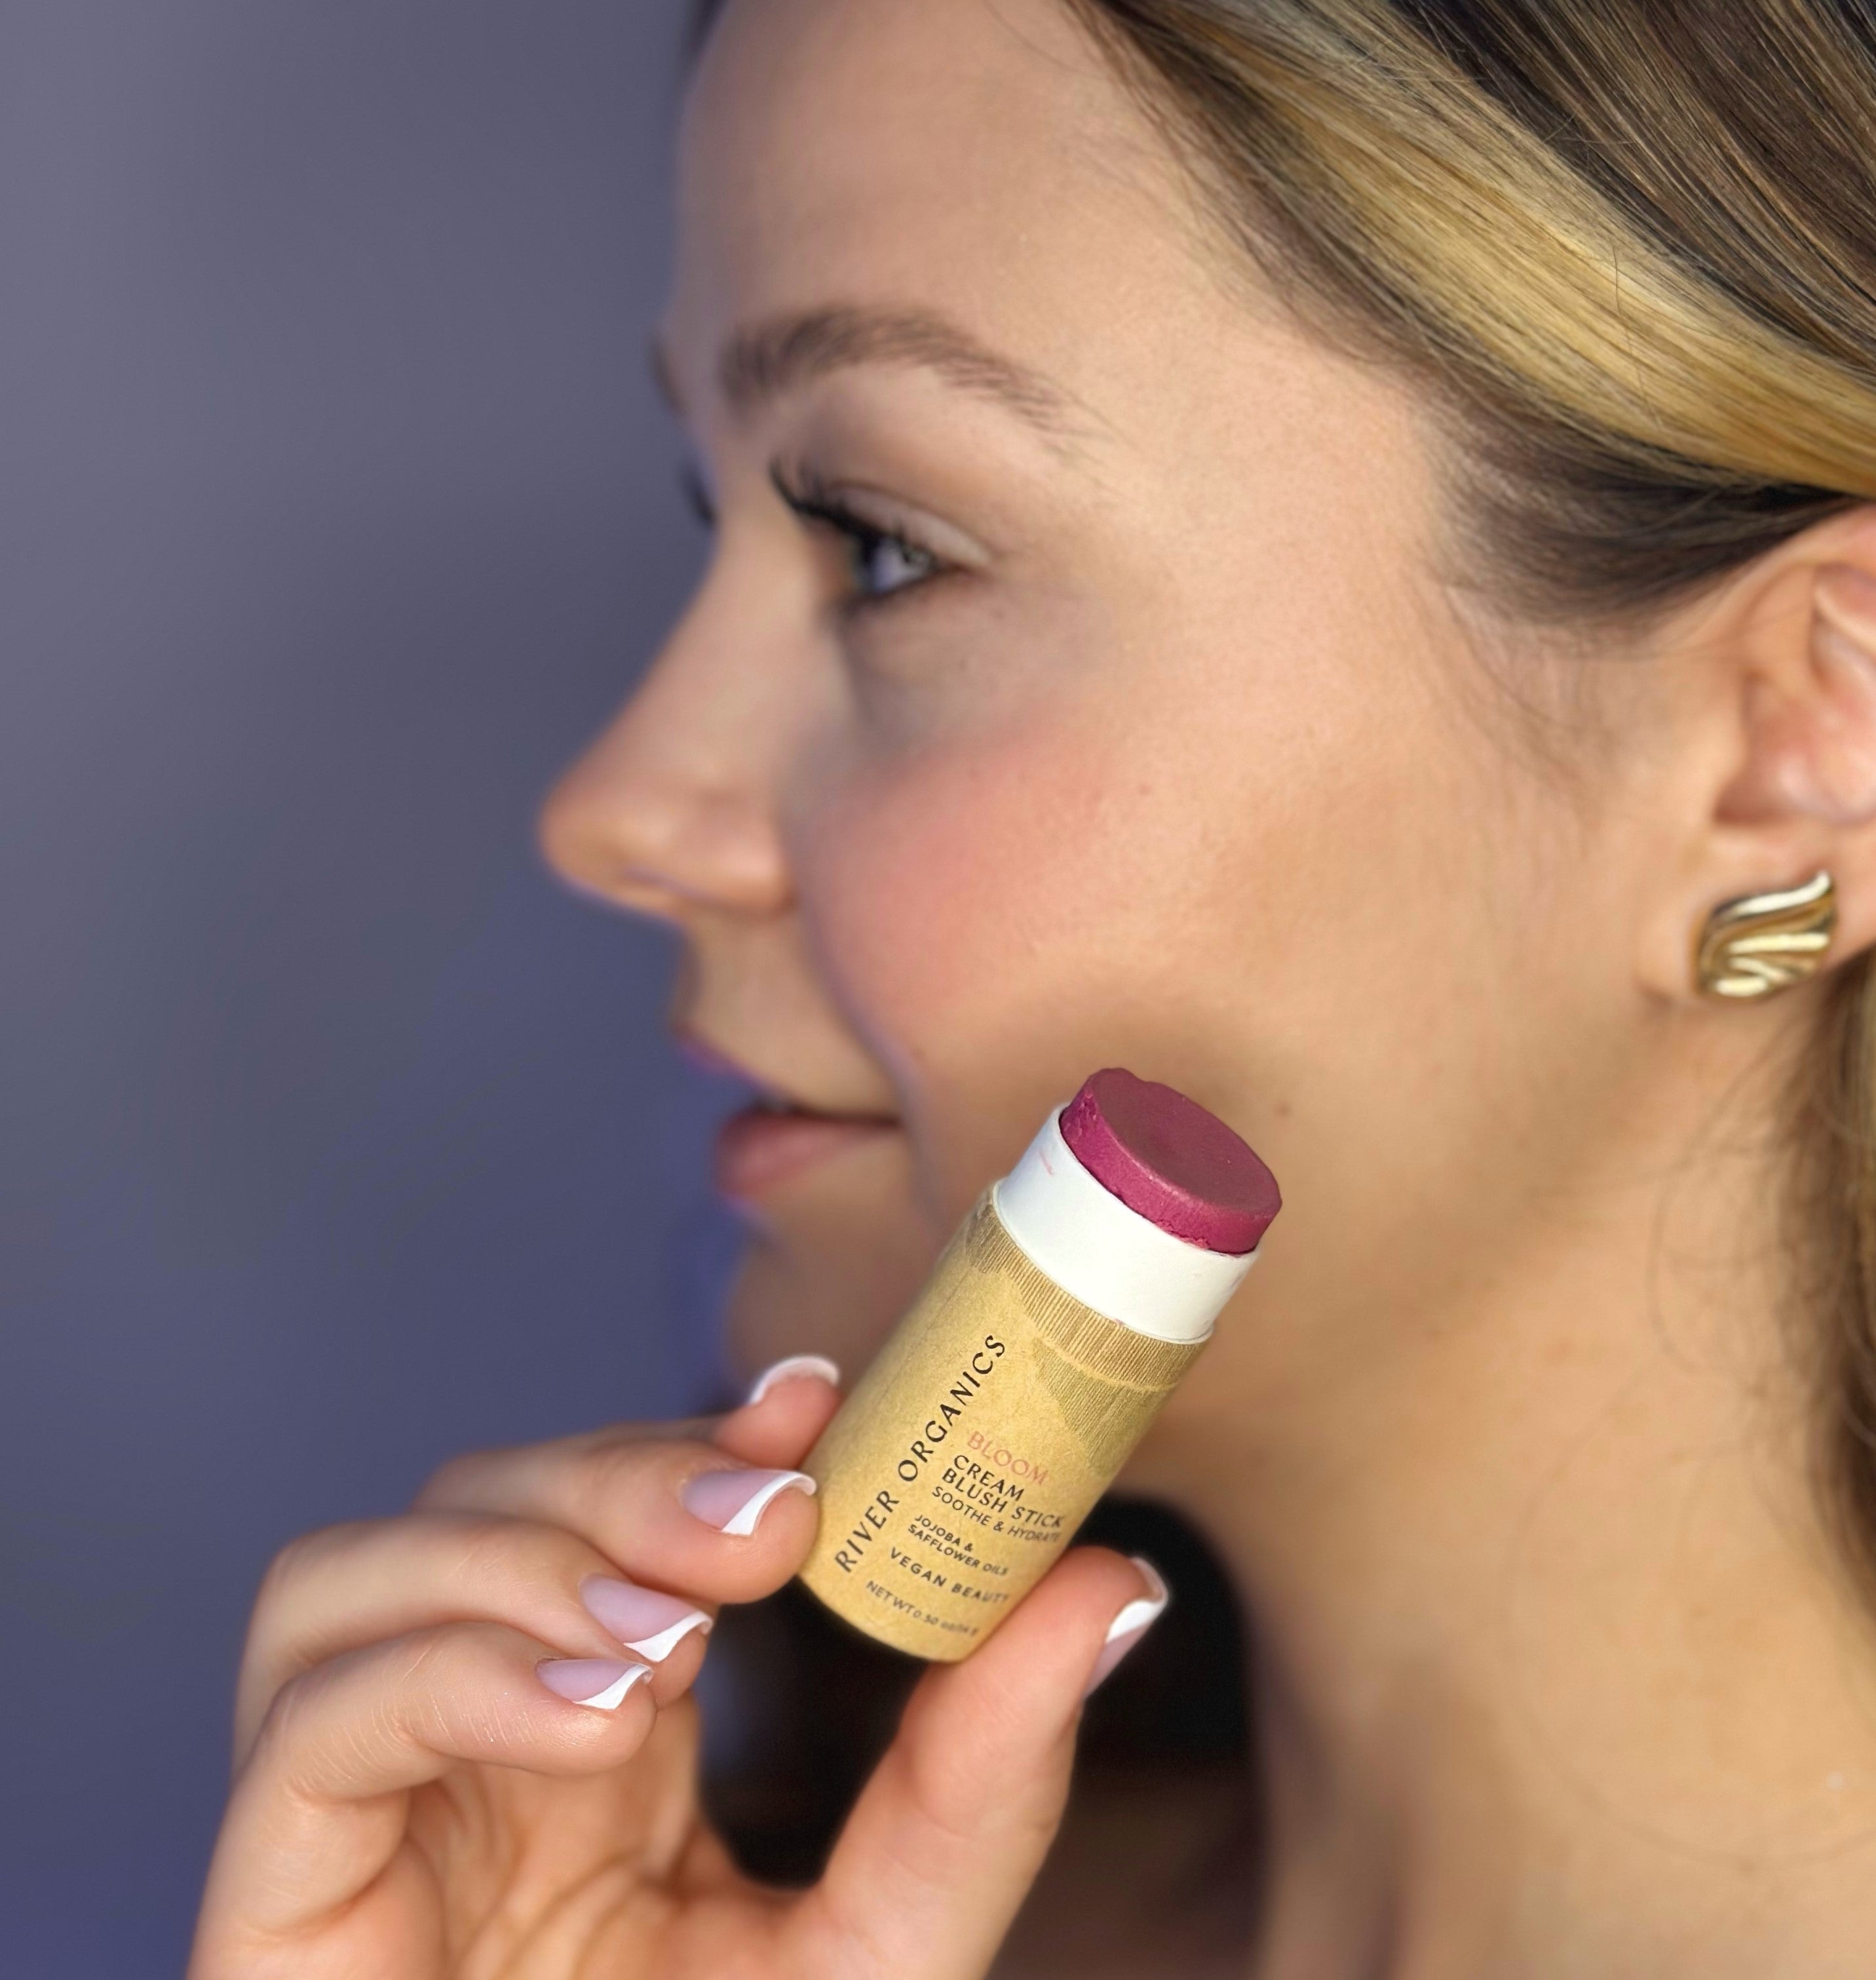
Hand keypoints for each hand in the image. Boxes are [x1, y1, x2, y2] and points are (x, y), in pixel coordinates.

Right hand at [188, 1363, 1165, 1979]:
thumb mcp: (876, 1947)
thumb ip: (982, 1784)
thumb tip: (1118, 1585)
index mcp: (595, 1723)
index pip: (611, 1507)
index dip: (700, 1433)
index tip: (818, 1402)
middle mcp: (464, 1734)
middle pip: (482, 1502)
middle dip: (626, 1477)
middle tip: (772, 1524)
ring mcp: (354, 1804)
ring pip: (355, 1573)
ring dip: (524, 1558)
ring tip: (671, 1641)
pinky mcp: (273, 1888)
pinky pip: (314, 1722)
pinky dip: (451, 1674)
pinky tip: (597, 1714)